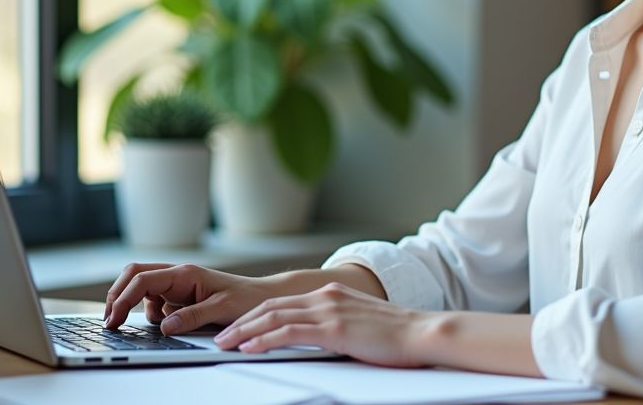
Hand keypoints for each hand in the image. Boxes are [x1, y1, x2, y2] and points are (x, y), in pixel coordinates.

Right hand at [104, 262, 274, 333]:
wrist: (261, 297)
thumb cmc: (246, 298)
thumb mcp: (221, 309)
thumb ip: (192, 316)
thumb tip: (165, 326)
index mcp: (185, 273)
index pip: (143, 279)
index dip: (123, 299)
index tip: (114, 319)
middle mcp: (178, 275)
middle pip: (134, 275)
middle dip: (117, 295)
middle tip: (110, 320)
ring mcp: (177, 284)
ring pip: (141, 288)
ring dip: (134, 304)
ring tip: (137, 323)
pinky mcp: (179, 295)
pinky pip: (154, 302)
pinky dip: (151, 313)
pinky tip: (165, 323)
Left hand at [214, 281, 433, 366]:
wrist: (422, 331)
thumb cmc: (396, 334)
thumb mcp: (359, 321)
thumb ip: (336, 323)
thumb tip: (318, 337)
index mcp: (331, 293)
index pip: (283, 302)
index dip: (256, 316)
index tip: (238, 328)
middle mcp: (326, 296)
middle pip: (271, 307)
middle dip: (242, 322)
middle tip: (221, 337)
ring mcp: (329, 310)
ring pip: (273, 318)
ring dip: (244, 332)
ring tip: (225, 344)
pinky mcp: (334, 328)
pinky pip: (288, 332)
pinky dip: (264, 339)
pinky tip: (250, 348)